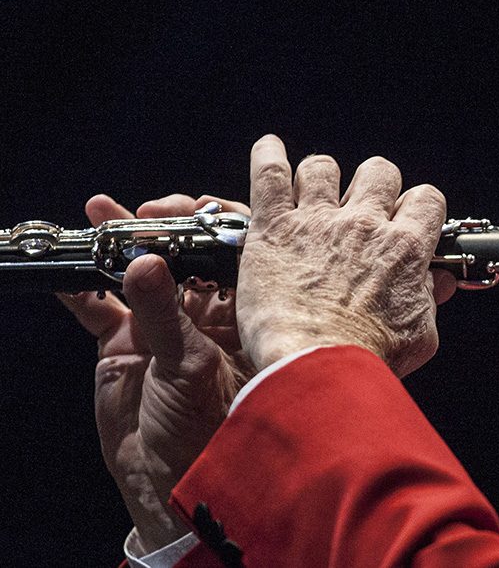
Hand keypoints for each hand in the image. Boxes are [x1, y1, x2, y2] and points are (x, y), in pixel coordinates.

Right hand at [61, 194, 256, 553]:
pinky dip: (81, 285)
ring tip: (98, 216)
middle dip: (161, 224)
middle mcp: (203, 310)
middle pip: (183, 251)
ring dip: (117, 243)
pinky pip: (98, 304)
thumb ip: (164, 316)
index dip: (212, 223)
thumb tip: (144, 263)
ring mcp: (161, 323)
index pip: (233, 249)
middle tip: (142, 211)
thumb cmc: (208, 428)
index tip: (188, 209)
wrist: (170, 480)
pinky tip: (66, 268)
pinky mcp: (122, 341)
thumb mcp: (190, 366)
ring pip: (140, 269)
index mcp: (240, 309)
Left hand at [236, 135, 454, 375]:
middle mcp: (364, 225)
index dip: (418, 206)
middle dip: (375, 185)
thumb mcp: (419, 336)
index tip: (407, 218)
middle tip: (364, 207)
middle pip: (379, 171)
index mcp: (404, 248)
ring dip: (323, 177)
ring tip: (316, 192)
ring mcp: (317, 222)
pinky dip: (268, 155)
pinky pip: (271, 174)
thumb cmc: (367, 358)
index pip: (426, 199)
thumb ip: (429, 302)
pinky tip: (270, 149)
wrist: (315, 366)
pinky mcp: (274, 229)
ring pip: (324, 167)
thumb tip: (438, 282)